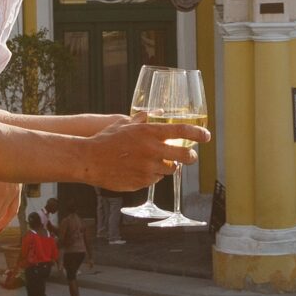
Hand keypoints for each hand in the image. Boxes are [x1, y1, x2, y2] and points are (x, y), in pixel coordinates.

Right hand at [68, 119, 211, 191]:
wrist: (89, 160)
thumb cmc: (106, 139)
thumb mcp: (125, 123)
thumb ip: (143, 118)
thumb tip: (156, 112)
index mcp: (149, 133)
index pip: (182, 132)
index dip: (198, 134)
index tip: (207, 136)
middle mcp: (152, 151)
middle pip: (184, 156)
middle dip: (190, 156)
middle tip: (190, 156)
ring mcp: (147, 169)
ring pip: (169, 170)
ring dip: (166, 166)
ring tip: (154, 162)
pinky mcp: (141, 183)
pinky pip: (153, 180)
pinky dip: (151, 176)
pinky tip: (138, 170)